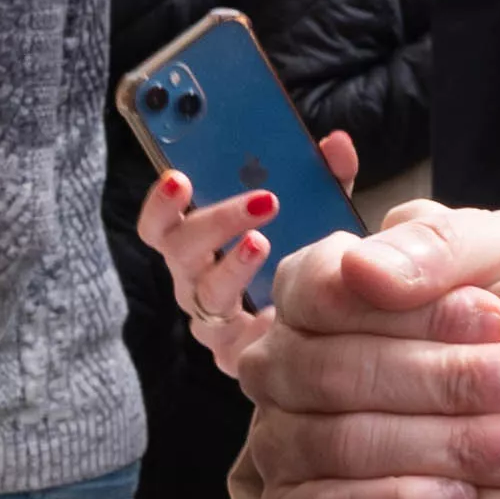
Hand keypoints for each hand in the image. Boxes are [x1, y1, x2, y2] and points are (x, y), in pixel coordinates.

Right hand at [140, 132, 357, 378]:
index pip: (162, 222)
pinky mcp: (231, 355)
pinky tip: (278, 305)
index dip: (163, 202)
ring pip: (203, 291)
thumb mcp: (320, 213)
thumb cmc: (309, 263)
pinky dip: (254, 315)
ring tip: (263, 243)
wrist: (332, 332)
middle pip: (178, 250)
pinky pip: (230, 336)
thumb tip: (337, 143)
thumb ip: (326, 179)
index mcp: (201, 244)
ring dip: (232, 265)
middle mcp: (195, 280)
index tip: (180, 177)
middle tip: (263, 200)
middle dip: (216, 221)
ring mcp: (210, 320)